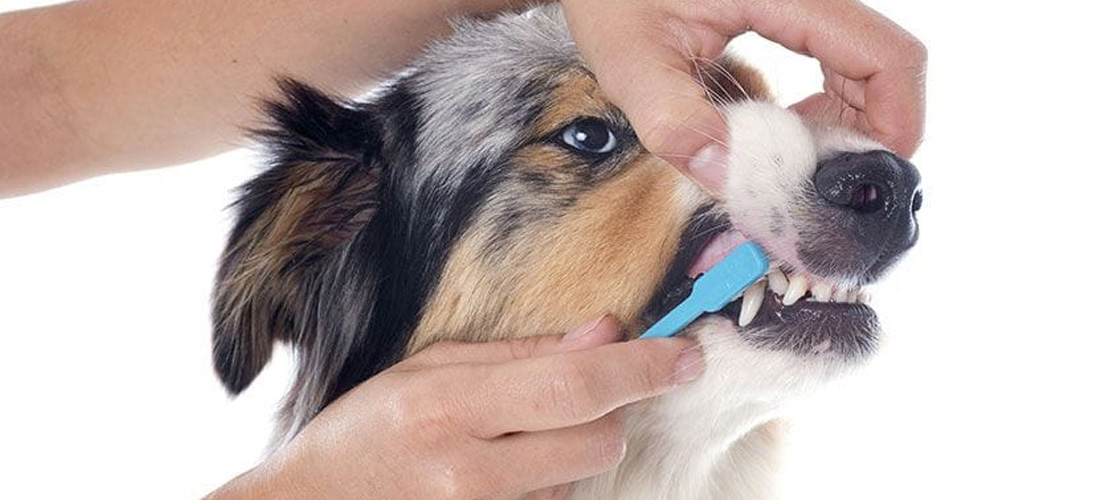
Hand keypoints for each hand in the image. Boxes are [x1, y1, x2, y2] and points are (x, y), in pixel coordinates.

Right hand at [207, 316, 703, 498]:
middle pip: (598, 441)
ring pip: (582, 477)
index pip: (573, 385)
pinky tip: (509, 467)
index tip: (686, 355)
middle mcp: (470, 471)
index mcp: (450, 407)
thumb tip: (607, 330)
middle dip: (613, 411)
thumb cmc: (368, 427)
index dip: (640, 368)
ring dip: (575, 447)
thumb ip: (524, 351)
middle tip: (590, 388)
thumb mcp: (432, 367)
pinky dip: (551, 480)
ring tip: (517, 435)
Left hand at [560, 0, 926, 191]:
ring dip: (847, 120)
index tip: (862, 180)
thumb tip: (727, 179)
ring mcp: (804, 0)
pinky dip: (826, 102)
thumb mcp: (628, 58)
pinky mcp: (793, 8)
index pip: (884, 56)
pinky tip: (783, 129)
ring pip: (867, 63)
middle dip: (867, 132)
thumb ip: (673, 120)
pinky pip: (836, 57)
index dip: (894, 124)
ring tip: (793, 159)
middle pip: (887, 63)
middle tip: (816, 182)